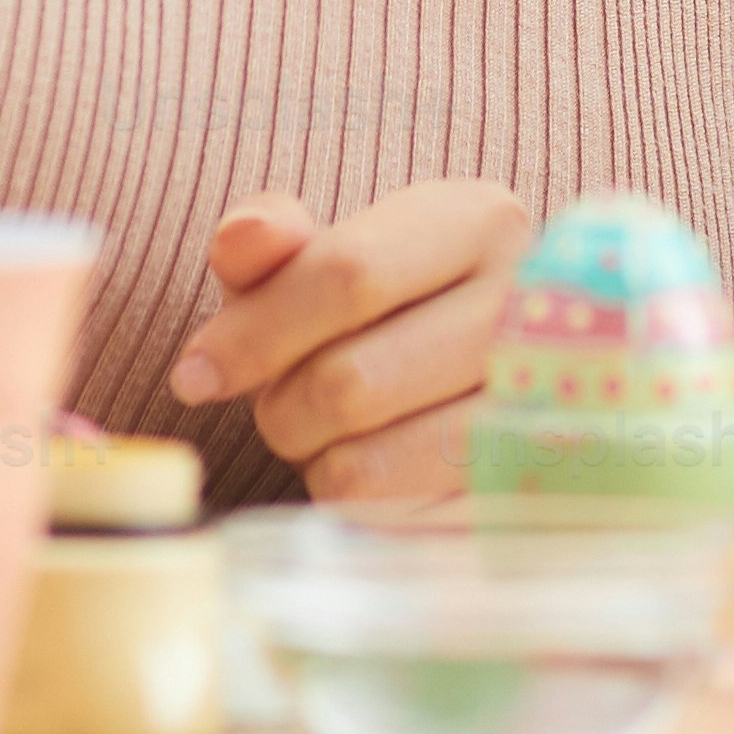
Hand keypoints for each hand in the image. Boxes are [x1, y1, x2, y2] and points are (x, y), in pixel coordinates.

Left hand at [170, 179, 531, 502]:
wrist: (485, 375)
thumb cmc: (383, 306)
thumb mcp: (322, 254)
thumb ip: (269, 242)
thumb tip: (245, 238)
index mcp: (477, 221)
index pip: (347, 275)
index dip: (254, 331)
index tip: (194, 372)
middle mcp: (527, 309)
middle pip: (349, 380)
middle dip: (278, 402)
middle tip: (276, 397)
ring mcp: (539, 407)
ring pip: (365, 457)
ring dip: (311, 450)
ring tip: (323, 425)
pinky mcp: (518, 488)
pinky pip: (388, 512)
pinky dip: (349, 490)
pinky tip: (368, 457)